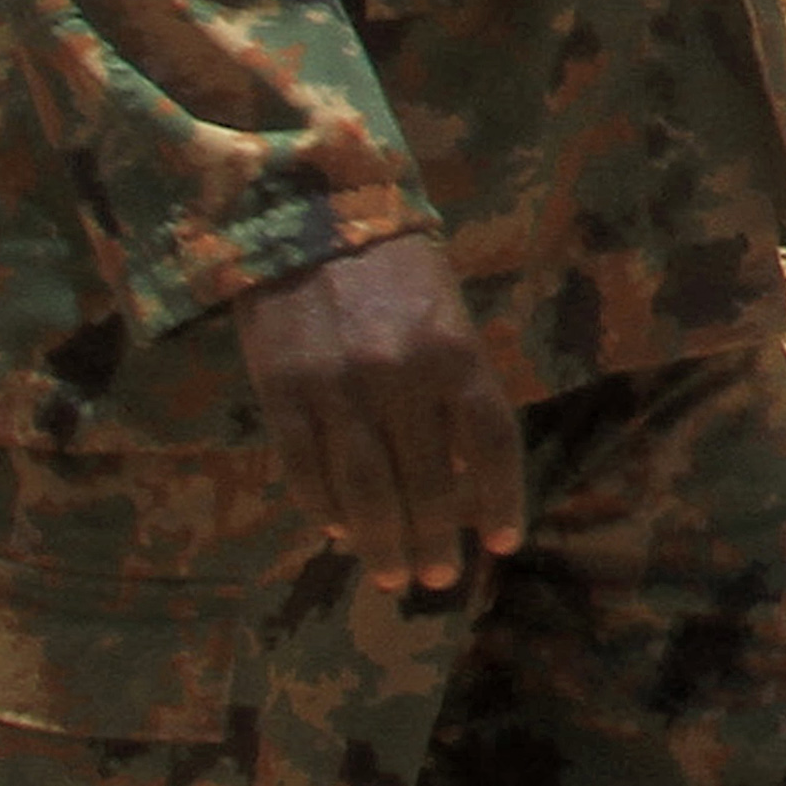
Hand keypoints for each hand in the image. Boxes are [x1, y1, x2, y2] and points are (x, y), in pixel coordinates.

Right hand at [237, 236, 521, 595]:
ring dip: (381, 544)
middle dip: (435, 538)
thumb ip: (455, 381)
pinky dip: (324, 508)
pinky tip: (337, 530)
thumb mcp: (444, 309)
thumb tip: (458, 467)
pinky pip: (307, 470)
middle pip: (427, 481)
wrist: (306, 208)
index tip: (502, 543)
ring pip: (366, 491)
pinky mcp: (283, 393)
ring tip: (392, 577)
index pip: (490, 443)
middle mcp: (401, 376)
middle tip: (437, 578)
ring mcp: (338, 389)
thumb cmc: (390, 263)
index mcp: (453, 349)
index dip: (500, 499)